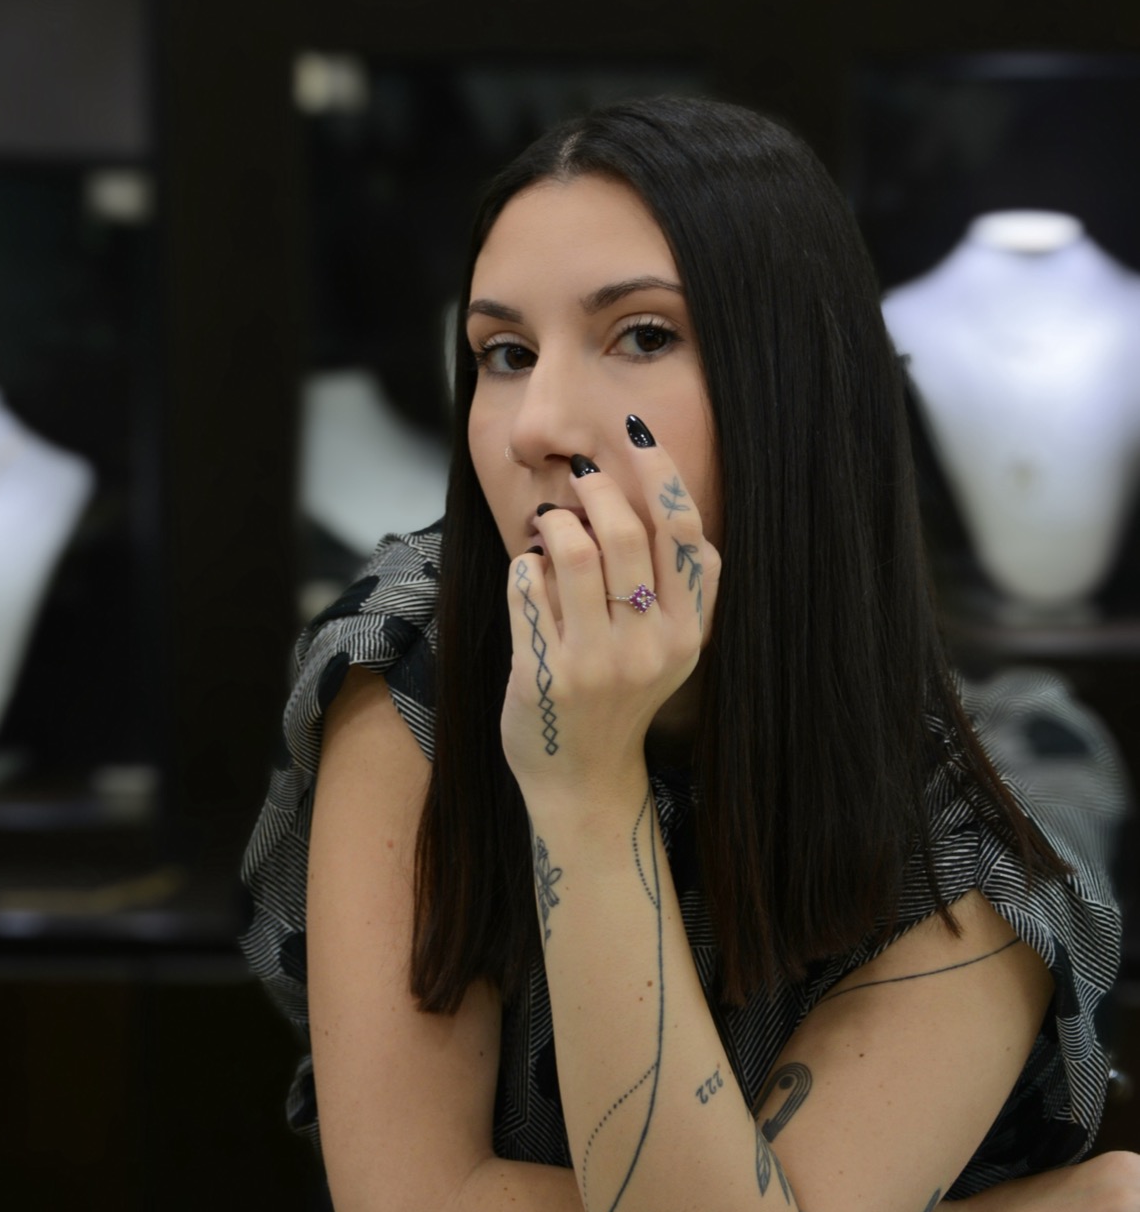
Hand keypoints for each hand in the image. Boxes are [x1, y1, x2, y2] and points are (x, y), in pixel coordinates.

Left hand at [499, 428, 719, 797]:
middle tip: (580, 472)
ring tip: (550, 522)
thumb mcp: (672, 647)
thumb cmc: (624, 695)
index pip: (683, 532)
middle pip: (625, 532)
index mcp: (687, 632)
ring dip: (554, 521)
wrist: (583, 776)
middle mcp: (649, 646)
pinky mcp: (545, 674)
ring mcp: (596, 662)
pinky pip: (527, 587)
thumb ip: (681, 584)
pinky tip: (528, 571)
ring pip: (573, 551)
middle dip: (596, 485)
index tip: (636, 434)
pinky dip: (524, 565)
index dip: (661, 472)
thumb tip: (663, 500)